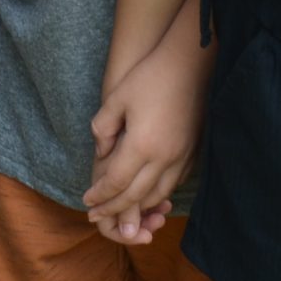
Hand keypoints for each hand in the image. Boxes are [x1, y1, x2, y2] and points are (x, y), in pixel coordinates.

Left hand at [82, 53, 206, 245]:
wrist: (189, 64)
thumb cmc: (149, 77)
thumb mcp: (116, 98)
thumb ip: (103, 129)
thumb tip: (102, 154)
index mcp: (141, 144)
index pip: (116, 182)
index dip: (100, 195)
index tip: (87, 202)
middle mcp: (164, 157)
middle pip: (136, 195)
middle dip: (114, 209)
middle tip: (98, 216)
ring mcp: (182, 157)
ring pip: (158, 194)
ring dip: (137, 206)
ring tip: (121, 210)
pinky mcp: (194, 153)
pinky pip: (174, 183)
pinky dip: (158, 194)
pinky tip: (147, 193)